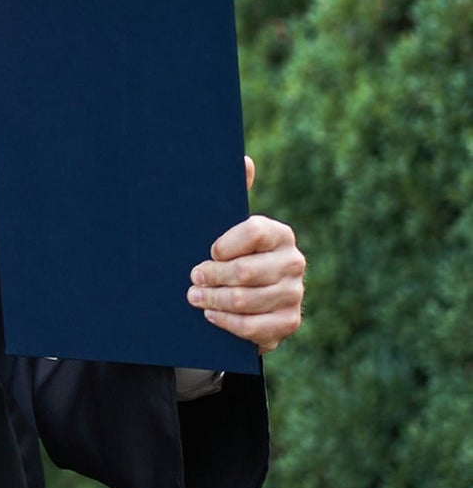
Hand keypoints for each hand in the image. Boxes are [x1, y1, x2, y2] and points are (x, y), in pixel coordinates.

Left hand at [187, 157, 304, 352]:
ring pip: (245, 300)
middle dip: (211, 276)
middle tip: (192, 278)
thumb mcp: (227, 227)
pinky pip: (253, 327)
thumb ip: (235, 194)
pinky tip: (211, 315)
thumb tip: (244, 160)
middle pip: (246, 272)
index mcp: (279, 234)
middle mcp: (293, 262)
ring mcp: (294, 294)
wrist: (247, 299)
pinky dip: (227, 322)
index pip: (253, 232)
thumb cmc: (231, 256)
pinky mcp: (288, 323)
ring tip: (194, 297)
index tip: (208, 251)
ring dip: (213, 300)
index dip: (224, 244)